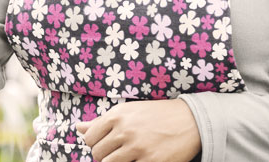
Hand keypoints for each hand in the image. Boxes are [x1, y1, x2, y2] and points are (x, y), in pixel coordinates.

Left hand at [76, 98, 200, 161]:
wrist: (190, 120)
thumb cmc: (156, 115)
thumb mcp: (128, 112)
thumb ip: (102, 122)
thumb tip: (78, 127)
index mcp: (116, 116)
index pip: (89, 139)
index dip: (95, 144)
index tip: (106, 145)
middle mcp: (124, 131)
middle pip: (97, 154)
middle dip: (104, 155)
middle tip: (119, 152)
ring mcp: (137, 148)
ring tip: (128, 156)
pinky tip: (140, 158)